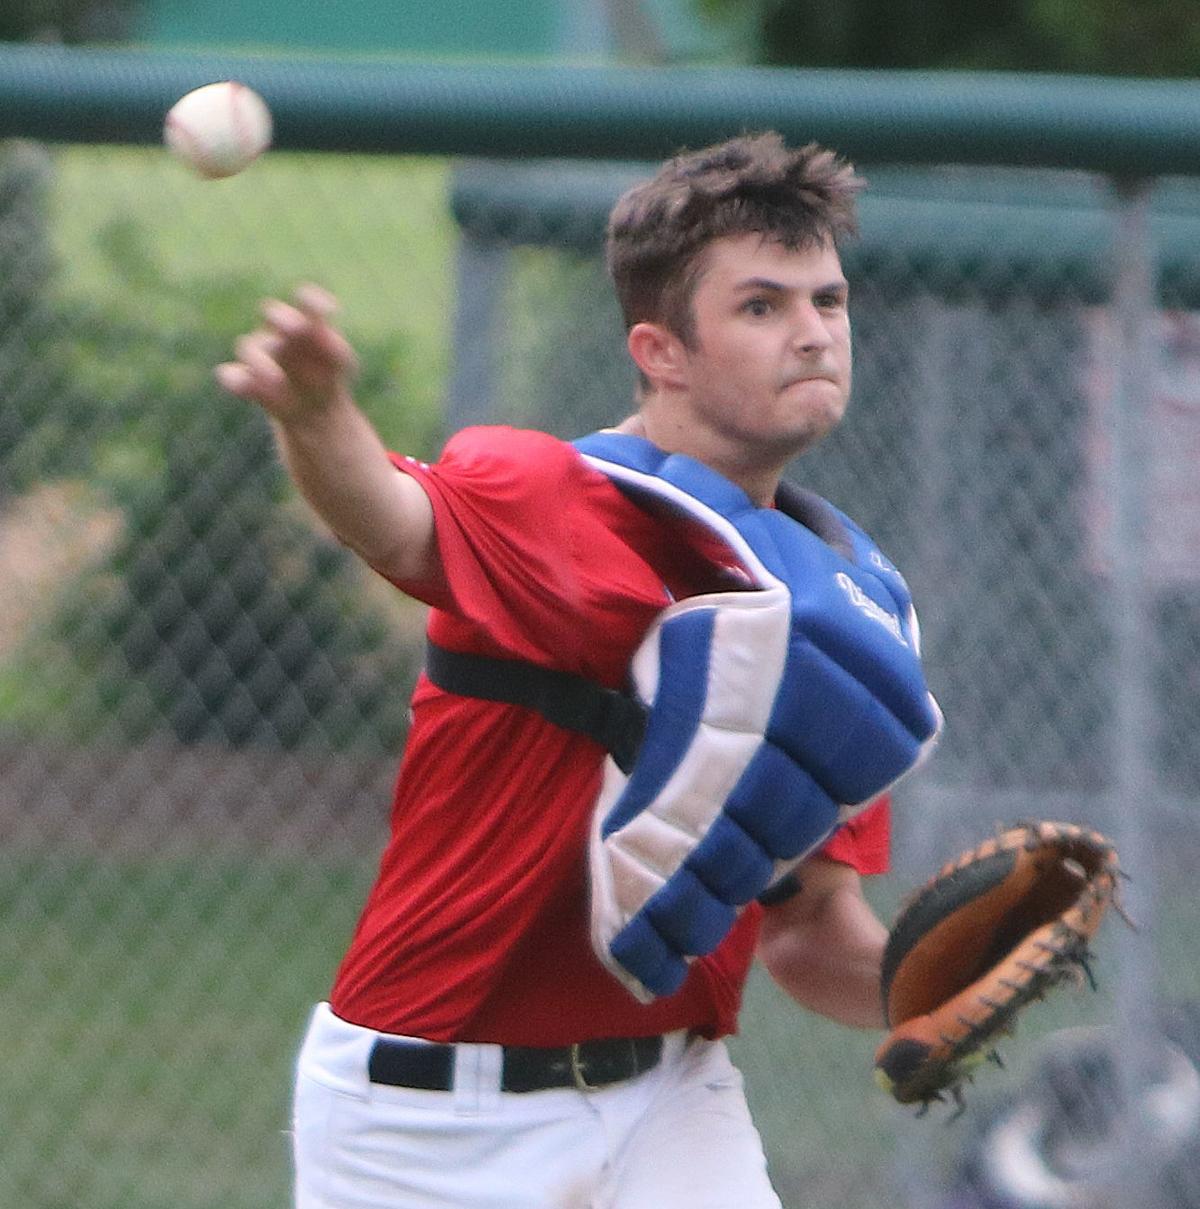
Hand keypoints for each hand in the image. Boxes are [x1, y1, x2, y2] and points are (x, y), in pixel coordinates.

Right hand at [215, 284, 358, 422]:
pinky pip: (233, 375)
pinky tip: (245, 387)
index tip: (329, 310)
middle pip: (272, 314)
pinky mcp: (246, 379)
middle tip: (296, 328)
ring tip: (278, 381)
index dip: (313, 302)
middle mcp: (279, 333)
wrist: (316, 413)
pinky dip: (236, 380)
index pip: (307, 303)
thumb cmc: (328, 379)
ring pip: (249, 346)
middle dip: (282, 318)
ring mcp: (260, 354)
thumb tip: (324, 337)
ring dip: (261, 361)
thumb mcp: (341, 366)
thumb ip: (337, 350)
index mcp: (307, 324)